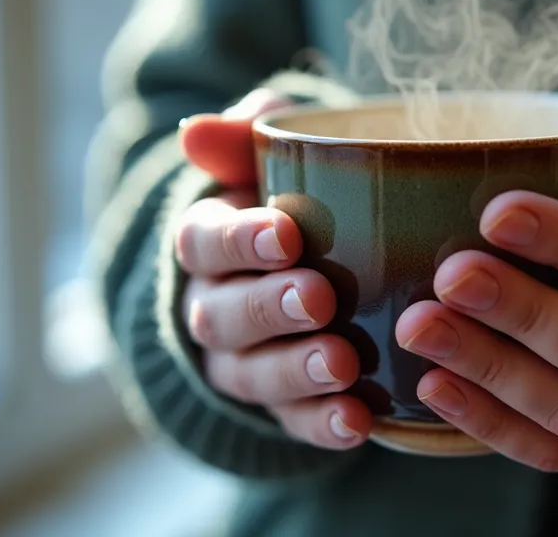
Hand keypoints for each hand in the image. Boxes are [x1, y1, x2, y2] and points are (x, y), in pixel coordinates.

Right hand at [176, 89, 371, 449]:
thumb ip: (243, 139)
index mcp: (207, 243)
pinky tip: (360, 421)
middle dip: (269, 308)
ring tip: (343, 362)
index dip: (240, 240)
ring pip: (254, 376)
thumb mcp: (268, 158)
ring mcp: (244, 364)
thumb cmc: (294, 197)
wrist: (308, 263)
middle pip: (223, 316)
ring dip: (296, 371)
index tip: (287, 232)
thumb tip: (196, 132)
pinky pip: (294, 423)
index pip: (204, 242)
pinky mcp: (283, 407)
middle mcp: (214, 308)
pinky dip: (323, 425)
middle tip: (319, 297)